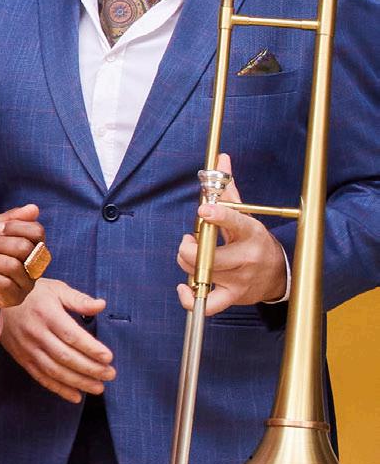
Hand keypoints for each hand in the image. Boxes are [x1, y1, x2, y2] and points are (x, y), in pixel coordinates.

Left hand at [0, 205, 47, 315]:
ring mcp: (27, 282)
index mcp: (32, 244)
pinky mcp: (15, 297)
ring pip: (14, 266)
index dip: (15, 227)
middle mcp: (34, 264)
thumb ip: (11, 217)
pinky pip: (6, 283)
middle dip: (1, 245)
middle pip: (26, 248)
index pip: (37, 232)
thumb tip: (34, 208)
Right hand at [0, 275, 115, 401]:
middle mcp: (36, 334)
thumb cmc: (32, 294)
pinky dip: (59, 389)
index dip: (91, 348)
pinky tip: (75, 396)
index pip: (72, 336)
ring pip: (55, 371)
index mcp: (47, 315)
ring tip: (98, 388)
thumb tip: (101, 305)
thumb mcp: (56, 289)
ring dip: (78, 382)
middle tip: (110, 374)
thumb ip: (78, 299)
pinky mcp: (22, 359)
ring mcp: (28, 349)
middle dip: (90, 368)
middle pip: (66, 357)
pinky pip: (41, 377)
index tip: (108, 357)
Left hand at [181, 156, 289, 312]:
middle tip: (189, 239)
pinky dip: (190, 298)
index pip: (236, 223)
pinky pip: (206, 305)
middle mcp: (246, 258)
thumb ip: (228, 191)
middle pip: (209, 256)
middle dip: (189, 248)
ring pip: (201, 274)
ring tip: (192, 253)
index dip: (218, 216)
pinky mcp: (232, 298)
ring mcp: (239, 280)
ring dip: (187, 263)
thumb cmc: (254, 242)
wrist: (278, 274)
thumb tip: (220, 158)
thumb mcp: (246, 217)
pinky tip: (184, 286)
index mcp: (251, 234)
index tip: (203, 209)